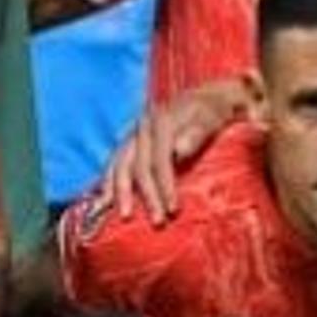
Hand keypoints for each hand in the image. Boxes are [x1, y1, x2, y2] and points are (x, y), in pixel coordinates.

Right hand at [91, 78, 251, 225]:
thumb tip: (178, 150)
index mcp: (162, 120)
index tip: (173, 209)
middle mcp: (143, 125)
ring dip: (120, 191)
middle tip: (156, 221)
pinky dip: (108, 179)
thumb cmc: (212, 111)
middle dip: (146, 196)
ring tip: (123, 215)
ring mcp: (134, 131)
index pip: (159, 160)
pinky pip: (115, 160)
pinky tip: (103, 197)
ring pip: (120, 163)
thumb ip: (195, 133)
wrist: (207, 95)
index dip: (164, 186)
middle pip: (138, 165)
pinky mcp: (131, 138)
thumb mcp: (211, 118)